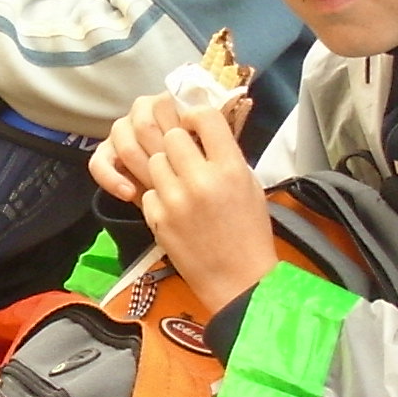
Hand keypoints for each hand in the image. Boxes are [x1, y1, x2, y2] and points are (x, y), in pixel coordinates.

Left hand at [95, 90, 271, 314]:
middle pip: (171, 136)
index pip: (204, 117)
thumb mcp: (249, 185)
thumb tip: (202, 129)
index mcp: (230, 168)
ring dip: (164, 167)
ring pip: (154, 161)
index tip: (196, 125)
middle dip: (177, 143)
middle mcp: (201, 180)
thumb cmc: (250, 232)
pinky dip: (158, 196)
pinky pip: (148, 191)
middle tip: (186, 156)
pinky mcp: (158, 219)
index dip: (196, 116)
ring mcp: (176, 200)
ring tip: (180, 183)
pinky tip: (176, 209)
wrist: (238, 280)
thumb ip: (226, 156)